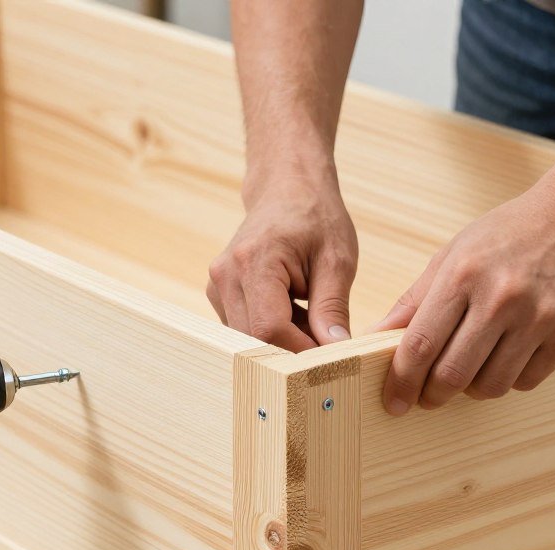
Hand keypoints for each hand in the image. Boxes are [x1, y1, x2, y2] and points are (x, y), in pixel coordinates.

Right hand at [208, 174, 357, 350]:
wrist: (287, 188)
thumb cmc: (315, 217)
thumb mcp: (336, 260)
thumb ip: (333, 308)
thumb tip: (337, 351)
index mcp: (255, 261)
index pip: (269, 329)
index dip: (300, 351)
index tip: (332, 355)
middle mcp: (226, 275)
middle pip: (255, 340)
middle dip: (293, 349)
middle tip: (327, 338)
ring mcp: (217, 285)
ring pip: (249, 339)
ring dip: (284, 340)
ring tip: (311, 314)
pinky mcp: (219, 293)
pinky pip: (245, 328)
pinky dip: (274, 330)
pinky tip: (295, 311)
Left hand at [373, 185, 554, 414]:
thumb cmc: (506, 236)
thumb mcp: (452, 256)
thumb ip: (413, 301)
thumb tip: (373, 337)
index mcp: (463, 275)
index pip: (421, 344)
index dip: (402, 381)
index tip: (392, 402)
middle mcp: (501, 298)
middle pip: (453, 374)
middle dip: (432, 395)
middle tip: (427, 396)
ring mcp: (538, 318)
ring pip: (490, 386)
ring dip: (471, 389)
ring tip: (468, 370)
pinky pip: (525, 382)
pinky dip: (508, 379)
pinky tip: (504, 359)